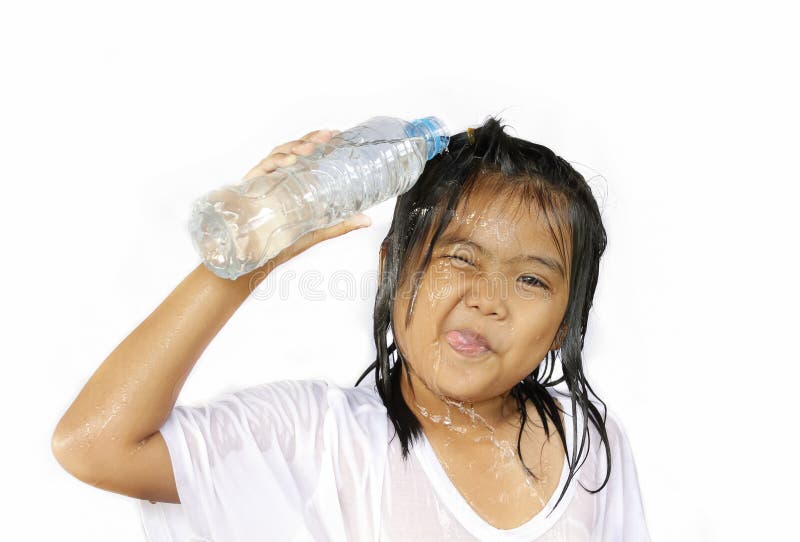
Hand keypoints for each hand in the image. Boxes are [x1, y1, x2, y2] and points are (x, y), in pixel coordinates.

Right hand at [242, 129, 371, 271]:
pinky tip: (287, 162)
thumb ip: (340, 224)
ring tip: (308, 148)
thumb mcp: (316, 230)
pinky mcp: (251, 187)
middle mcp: (279, 177)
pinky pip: (261, 170)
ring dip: (293, 148)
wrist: (255, 258)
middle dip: (309, 140)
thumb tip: (367, 220)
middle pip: (293, 150)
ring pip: (278, 155)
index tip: (335, 135)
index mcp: (294, 181)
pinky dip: (274, 163)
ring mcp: (264, 180)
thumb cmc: (283, 242)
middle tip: (326, 137)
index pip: (306, 155)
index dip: (319, 141)